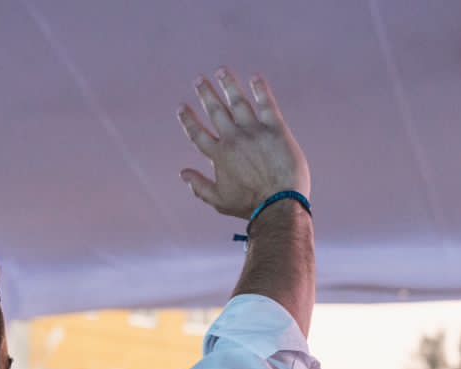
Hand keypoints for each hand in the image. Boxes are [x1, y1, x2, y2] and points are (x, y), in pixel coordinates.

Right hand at [178, 69, 308, 218]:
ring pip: (237, 102)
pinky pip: (266, 104)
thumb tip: (182, 173)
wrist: (279, 202)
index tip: (181, 107)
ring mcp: (253, 132)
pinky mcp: (275, 129)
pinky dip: (260, 90)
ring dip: (228, 85)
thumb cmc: (249, 205)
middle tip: (198, 79)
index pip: (198, 133)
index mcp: (218, 156)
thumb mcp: (218, 201)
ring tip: (221, 70)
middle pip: (215, 111)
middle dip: (205, 94)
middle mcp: (233, 139)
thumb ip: (199, 186)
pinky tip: (255, 77)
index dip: (188, 119)